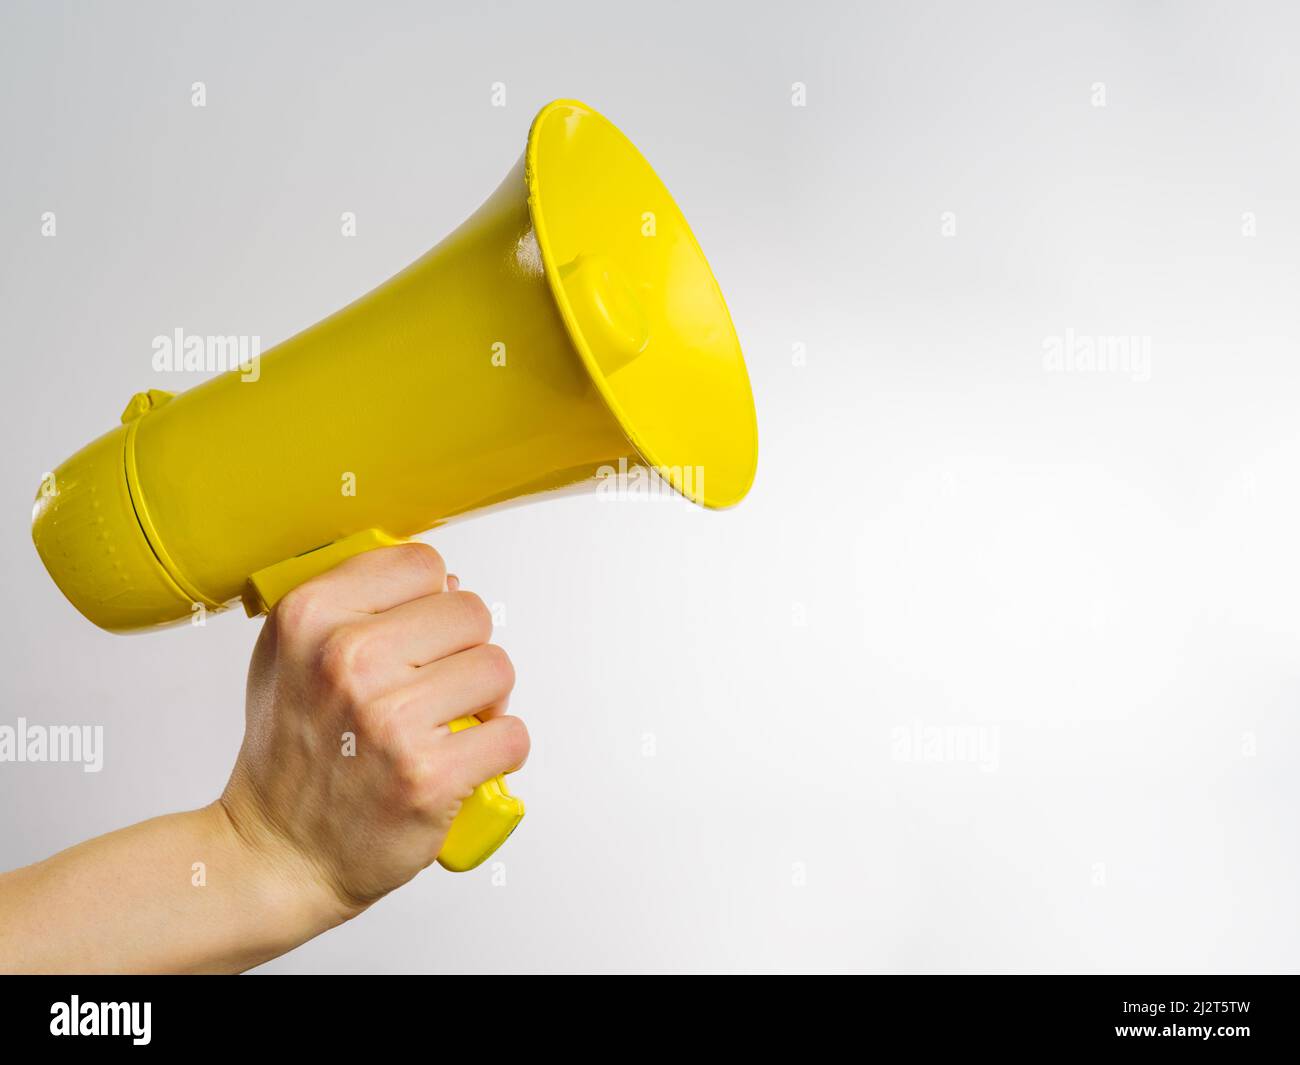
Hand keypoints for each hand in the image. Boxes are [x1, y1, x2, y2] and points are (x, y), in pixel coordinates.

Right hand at [220, 543, 528, 917]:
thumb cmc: (289, 757)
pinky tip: (466, 761)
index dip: (433, 601)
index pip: (424, 564)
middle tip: (440, 689)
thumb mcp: (289, 655)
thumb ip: (355, 604)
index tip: (421, 636)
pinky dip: (501, 751)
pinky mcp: (429, 775)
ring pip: (498, 669)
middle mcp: (347, 659)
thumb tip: (445, 580)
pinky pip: (512, 735)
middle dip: (466, 651)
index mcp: (311, 615)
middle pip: (471, 612)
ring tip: (452, 725)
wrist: (277, 854)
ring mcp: (389, 719)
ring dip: (488, 701)